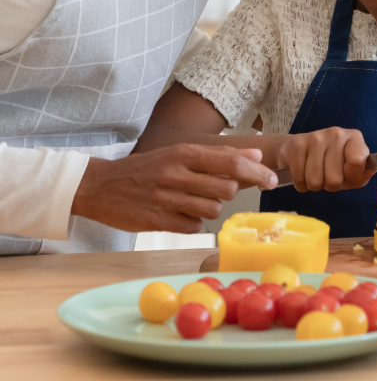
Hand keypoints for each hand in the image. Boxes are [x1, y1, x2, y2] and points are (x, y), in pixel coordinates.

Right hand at [70, 145, 276, 233]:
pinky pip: (193, 227)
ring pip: (213, 210)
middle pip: (227, 189)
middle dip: (230, 192)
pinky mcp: (157, 222)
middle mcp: (177, 174)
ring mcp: (166, 199)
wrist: (100, 186)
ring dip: (211, 208)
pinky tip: (180, 214)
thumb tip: (256, 154)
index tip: (272, 180)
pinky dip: (193, 223)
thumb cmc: (147, 168)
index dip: (257, 172)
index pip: (232, 162)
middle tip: (217, 190)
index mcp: (184, 154)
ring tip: (193, 201)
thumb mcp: (180, 153)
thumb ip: (219, 155)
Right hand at [277, 127, 374, 192]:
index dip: (351, 176)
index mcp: (354, 137)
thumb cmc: (329, 162)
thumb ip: (362, 174)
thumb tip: (371, 171)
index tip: (346, 175)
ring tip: (315, 174)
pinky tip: (302, 173)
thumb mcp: (349, 169)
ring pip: (315, 181)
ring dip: (314, 185)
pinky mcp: (297, 145)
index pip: (357, 162)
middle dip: (330, 184)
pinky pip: (300, 179)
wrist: (296, 149)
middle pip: (335, 179)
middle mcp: (336, 134)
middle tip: (327, 175)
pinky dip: (301, 184)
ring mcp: (316, 138)